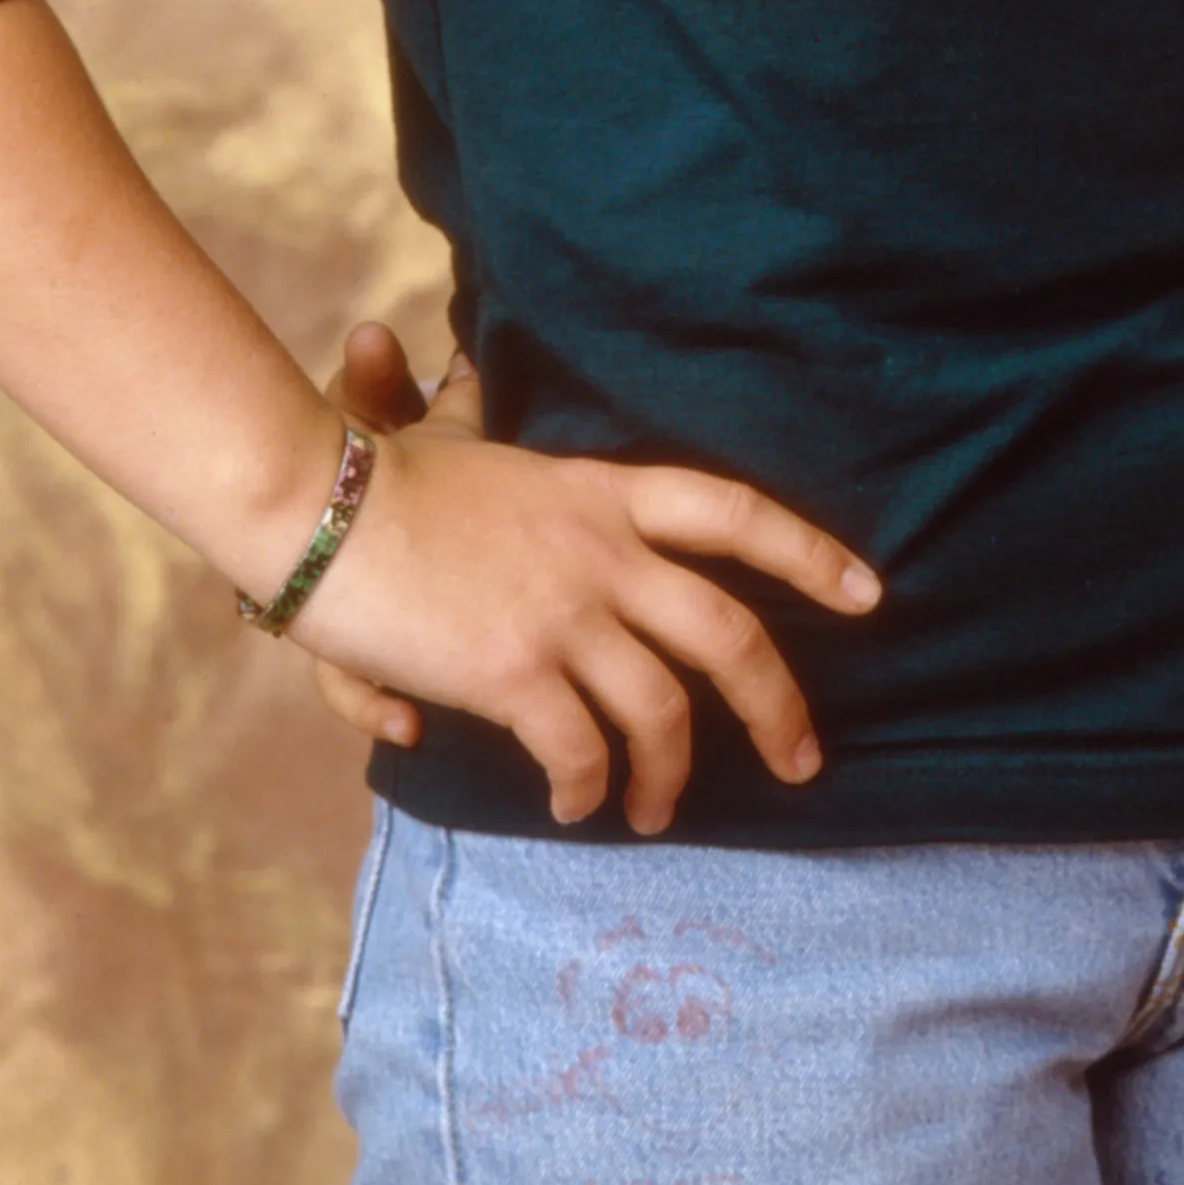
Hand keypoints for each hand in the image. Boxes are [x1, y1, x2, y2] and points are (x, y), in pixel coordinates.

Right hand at [282, 398, 880, 836]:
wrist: (313, 505)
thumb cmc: (370, 476)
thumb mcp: (446, 442)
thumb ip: (456, 429)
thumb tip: (406, 372)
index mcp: (603, 494)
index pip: (734, 513)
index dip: (810, 553)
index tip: (869, 593)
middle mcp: (604, 552)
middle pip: (731, 634)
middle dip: (781, 706)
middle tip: (803, 760)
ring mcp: (565, 613)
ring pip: (664, 710)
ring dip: (672, 775)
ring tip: (659, 812)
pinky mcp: (513, 671)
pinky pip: (580, 748)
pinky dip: (586, 787)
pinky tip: (575, 804)